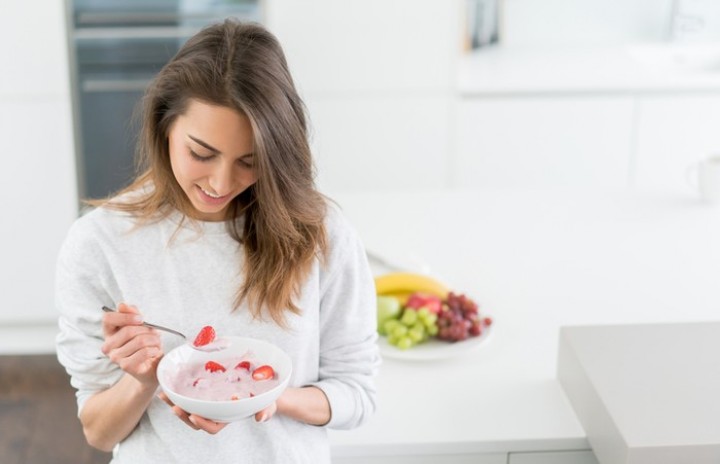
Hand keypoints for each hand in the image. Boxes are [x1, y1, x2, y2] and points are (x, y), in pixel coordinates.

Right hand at [101, 303, 162, 385]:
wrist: (152, 367)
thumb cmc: (145, 344)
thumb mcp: (140, 326)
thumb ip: (132, 314)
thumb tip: (122, 305)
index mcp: (109, 333)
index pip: (108, 318)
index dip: (126, 316)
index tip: (141, 319)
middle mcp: (108, 346)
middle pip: (128, 330)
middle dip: (147, 330)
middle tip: (155, 333)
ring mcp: (115, 357)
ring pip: (139, 341)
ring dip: (154, 340)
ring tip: (156, 343)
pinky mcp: (126, 366)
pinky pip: (144, 352)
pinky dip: (155, 349)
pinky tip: (155, 352)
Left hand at [157, 392, 276, 432]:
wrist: (262, 385)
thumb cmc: (264, 397)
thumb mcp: (268, 402)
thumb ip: (266, 410)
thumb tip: (261, 418)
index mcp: (227, 417)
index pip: (213, 426)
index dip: (203, 423)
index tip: (194, 415)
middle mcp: (215, 412)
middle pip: (196, 419)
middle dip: (183, 415)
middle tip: (174, 407)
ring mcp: (209, 402)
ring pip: (189, 408)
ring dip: (175, 403)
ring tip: (164, 396)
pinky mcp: (204, 391)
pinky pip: (189, 394)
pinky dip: (178, 391)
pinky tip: (168, 384)